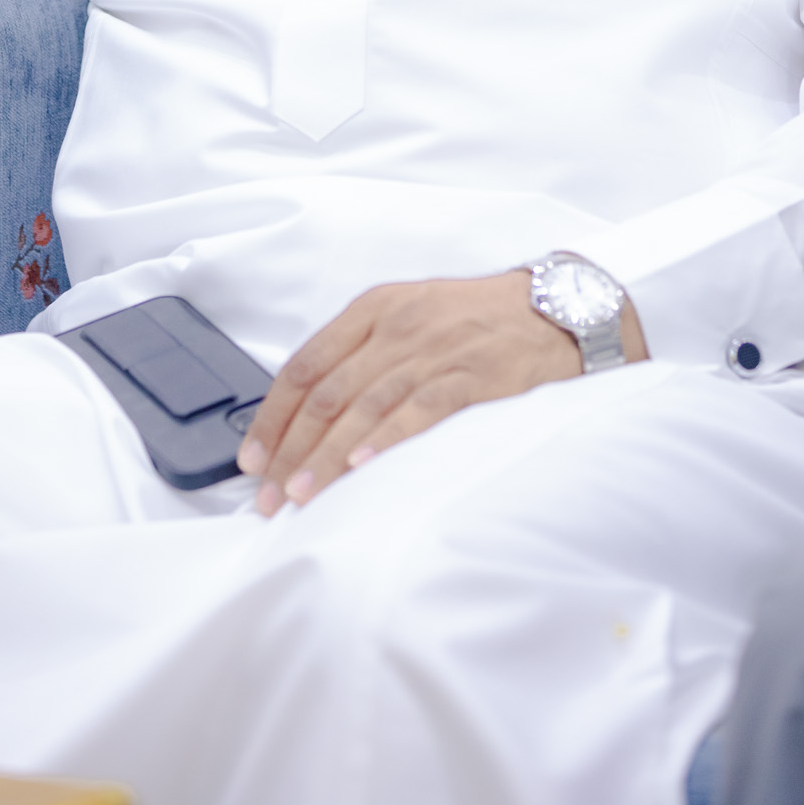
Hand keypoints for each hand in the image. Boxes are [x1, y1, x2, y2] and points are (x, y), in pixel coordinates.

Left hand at [237, 269, 646, 514]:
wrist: (553, 308)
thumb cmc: (474, 318)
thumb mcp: (409, 314)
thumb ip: (361, 353)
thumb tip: (309, 415)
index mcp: (374, 308)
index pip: (305, 365)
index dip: (272, 416)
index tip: (250, 458)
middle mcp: (396, 327)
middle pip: (327, 393)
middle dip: (290, 449)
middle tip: (266, 494)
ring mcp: (433, 351)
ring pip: (363, 408)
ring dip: (326, 457)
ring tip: (300, 496)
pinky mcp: (471, 376)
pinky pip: (419, 410)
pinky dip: (386, 440)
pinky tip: (363, 467)